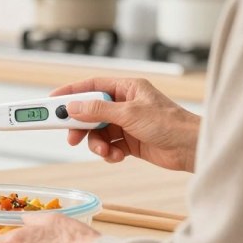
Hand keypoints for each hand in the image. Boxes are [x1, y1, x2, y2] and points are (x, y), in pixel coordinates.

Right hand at [51, 78, 200, 172]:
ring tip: (106, 151)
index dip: (70, 93)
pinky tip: (118, 156)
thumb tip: (74, 106)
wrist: (191, 149)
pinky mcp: (130, 141)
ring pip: (98, 132)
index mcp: (127, 88)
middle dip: (81, 126)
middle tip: (72, 137)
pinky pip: (109, 145)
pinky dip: (109, 152)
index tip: (52, 101)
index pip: (91, 86)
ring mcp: (127, 123)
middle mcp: (125, 104)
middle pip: (90, 112)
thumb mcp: (129, 114)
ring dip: (97, 144)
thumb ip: (98, 110)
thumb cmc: (170, 124)